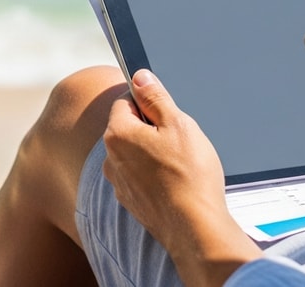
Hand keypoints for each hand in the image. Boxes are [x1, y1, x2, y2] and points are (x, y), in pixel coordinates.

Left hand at [102, 69, 260, 286]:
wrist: (194, 227)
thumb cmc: (189, 174)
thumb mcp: (178, 124)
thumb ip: (155, 97)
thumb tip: (139, 77)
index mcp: (118, 133)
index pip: (126, 101)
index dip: (150, 104)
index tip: (169, 115)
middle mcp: (110, 158)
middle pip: (129, 128)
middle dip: (152, 130)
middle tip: (179, 142)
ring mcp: (118, 183)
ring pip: (134, 154)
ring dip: (152, 154)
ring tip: (179, 166)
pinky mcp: (129, 202)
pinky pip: (139, 178)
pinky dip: (154, 177)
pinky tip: (174, 184)